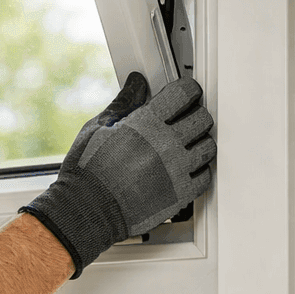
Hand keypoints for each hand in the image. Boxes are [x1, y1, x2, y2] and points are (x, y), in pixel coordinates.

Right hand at [23, 72, 215, 277]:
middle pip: (203, 118)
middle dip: (195, 116)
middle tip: (185, 122)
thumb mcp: (98, 129)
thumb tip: (137, 83)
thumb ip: (124, 104)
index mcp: (145, 124)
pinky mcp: (179, 195)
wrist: (86, 210)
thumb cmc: (86, 173)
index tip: (186, 95)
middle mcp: (165, 145)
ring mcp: (175, 171)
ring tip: (184, 148)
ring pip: (208, 147)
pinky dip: (198, 172)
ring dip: (198, 144)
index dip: (188, 90)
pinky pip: (205, 177)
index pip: (185, 92)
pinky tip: (184, 170)